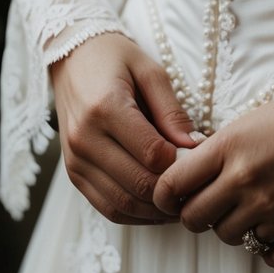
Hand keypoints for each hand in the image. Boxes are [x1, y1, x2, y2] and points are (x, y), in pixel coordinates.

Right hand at [50, 31, 199, 224]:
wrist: (72, 59)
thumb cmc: (115, 58)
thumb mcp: (150, 71)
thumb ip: (172, 111)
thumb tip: (197, 146)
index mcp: (105, 108)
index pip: (152, 154)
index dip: (181, 163)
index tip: (201, 159)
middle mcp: (85, 139)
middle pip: (138, 184)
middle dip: (172, 192)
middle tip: (199, 187)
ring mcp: (76, 161)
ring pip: (122, 204)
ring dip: (156, 211)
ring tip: (183, 201)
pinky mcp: (73, 174)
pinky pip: (106, 207)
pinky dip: (135, 213)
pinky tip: (157, 206)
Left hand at [153, 88, 273, 266]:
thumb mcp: (256, 118)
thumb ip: (222, 149)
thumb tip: (194, 175)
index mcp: (232, 145)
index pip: (173, 184)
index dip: (166, 193)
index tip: (171, 195)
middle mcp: (248, 181)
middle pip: (195, 219)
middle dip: (198, 213)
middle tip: (214, 201)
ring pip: (230, 238)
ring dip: (237, 225)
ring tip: (257, 202)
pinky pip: (268, 256)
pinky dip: (269, 244)